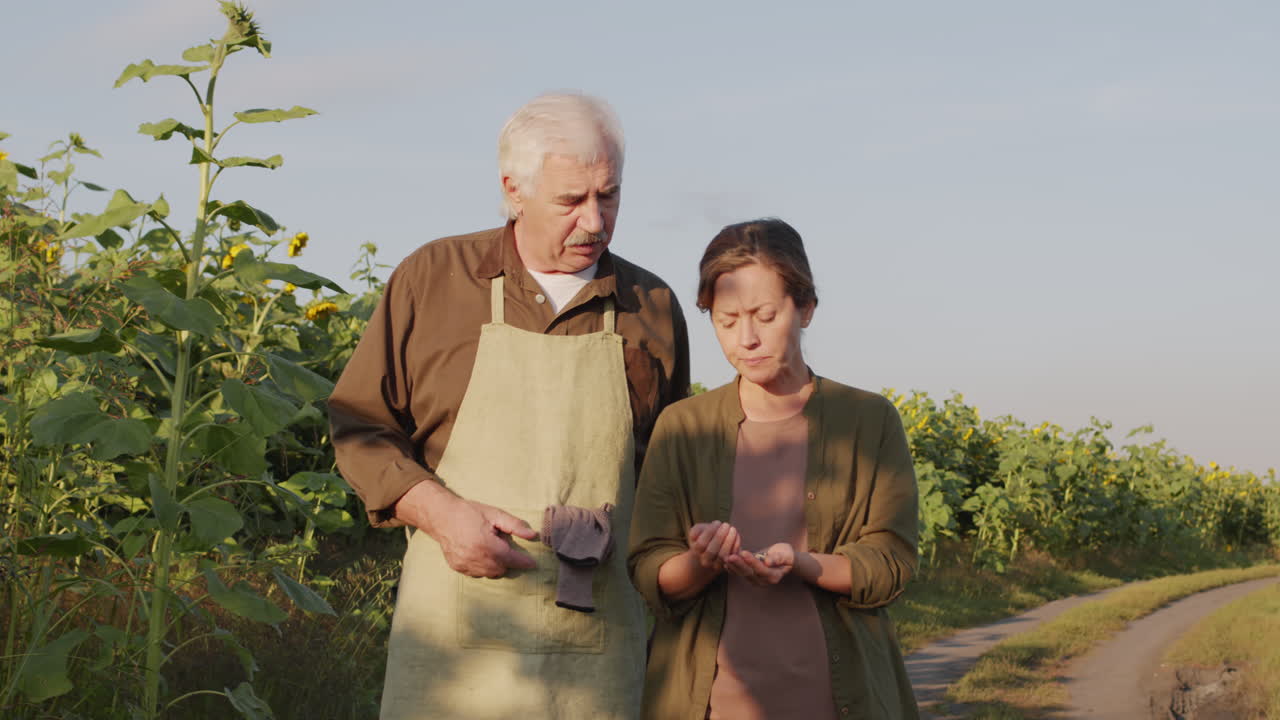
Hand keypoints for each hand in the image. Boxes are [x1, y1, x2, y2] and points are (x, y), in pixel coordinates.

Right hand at [400, 482, 537, 577]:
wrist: (441, 516)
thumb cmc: (470, 512)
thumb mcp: (495, 514)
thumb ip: (515, 525)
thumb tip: (533, 535)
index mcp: (486, 545)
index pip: (511, 559)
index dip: (524, 562)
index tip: (533, 563)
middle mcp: (475, 558)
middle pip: (501, 569)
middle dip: (507, 560)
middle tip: (502, 545)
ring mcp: (465, 565)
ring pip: (489, 574)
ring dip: (496, 565)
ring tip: (489, 547)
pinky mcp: (458, 567)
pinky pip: (477, 573)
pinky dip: (483, 567)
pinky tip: (479, 553)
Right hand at [687, 520, 740, 570]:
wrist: (710, 552)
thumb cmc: (705, 536)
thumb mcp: (699, 531)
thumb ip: (697, 530)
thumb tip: (700, 532)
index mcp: (696, 551)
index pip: (701, 544)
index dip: (709, 532)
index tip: (717, 522)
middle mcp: (705, 561)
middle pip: (711, 551)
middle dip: (720, 536)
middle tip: (726, 524)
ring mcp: (716, 565)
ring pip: (723, 555)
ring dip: (729, 541)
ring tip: (732, 529)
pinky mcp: (727, 566)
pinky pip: (731, 557)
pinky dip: (736, 546)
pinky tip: (736, 535)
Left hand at [725, 542, 793, 585]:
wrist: (784, 559)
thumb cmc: (786, 555)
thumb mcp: (786, 554)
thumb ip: (778, 558)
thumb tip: (768, 562)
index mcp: (774, 576)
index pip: (761, 569)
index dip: (752, 561)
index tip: (744, 553)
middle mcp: (763, 580)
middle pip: (749, 573)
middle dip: (739, 564)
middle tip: (730, 556)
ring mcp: (755, 580)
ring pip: (742, 573)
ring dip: (733, 566)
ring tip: (725, 557)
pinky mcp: (749, 576)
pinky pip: (739, 573)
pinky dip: (731, 568)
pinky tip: (724, 562)